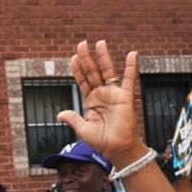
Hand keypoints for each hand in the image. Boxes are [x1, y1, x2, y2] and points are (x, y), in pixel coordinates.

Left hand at [57, 40, 144, 165]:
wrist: (117, 148)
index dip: (78, 69)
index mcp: (91, 101)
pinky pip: (129, 79)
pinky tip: (132, 54)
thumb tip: (60, 114)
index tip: (73, 57)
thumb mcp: (82, 130)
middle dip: (87, 58)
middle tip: (82, 43)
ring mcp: (113, 94)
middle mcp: (102, 94)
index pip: (83, 81)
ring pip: (108, 71)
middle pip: (93, 72)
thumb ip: (73, 119)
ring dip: (104, 57)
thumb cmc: (101, 141)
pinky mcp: (125, 97)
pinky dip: (131, 67)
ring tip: (100, 42)